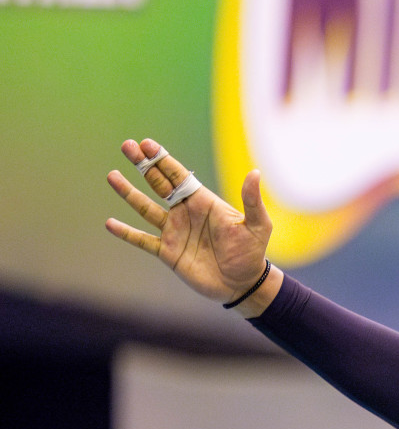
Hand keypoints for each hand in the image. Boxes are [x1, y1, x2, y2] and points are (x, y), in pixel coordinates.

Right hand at [106, 138, 281, 315]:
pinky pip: (142, 240)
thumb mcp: (257, 225)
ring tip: (112, 175)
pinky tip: (110, 223)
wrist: (244, 284)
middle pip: (159, 184)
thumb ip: (252, 200)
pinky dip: (126, 233)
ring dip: (128, 192)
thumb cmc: (252, 253)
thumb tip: (255, 173)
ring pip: (145, 208)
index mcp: (203, 202)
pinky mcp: (168, 252)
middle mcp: (185, 213)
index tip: (146, 144)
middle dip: (143, 165)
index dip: (163, 159)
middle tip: (127, 146)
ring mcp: (174, 232)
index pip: (179, 176)